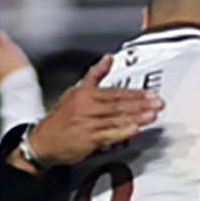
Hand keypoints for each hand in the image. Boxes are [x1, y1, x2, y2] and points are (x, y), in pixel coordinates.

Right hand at [18, 56, 161, 168]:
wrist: (42, 141)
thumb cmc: (60, 119)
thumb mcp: (75, 92)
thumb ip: (94, 75)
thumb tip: (108, 59)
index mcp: (86, 94)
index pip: (116, 92)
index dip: (136, 93)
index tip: (151, 95)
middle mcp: (86, 108)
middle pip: (118, 104)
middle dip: (141, 104)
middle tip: (157, 104)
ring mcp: (86, 124)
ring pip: (115, 119)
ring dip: (136, 117)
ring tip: (152, 116)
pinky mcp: (86, 139)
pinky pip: (107, 134)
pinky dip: (121, 132)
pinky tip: (133, 129)